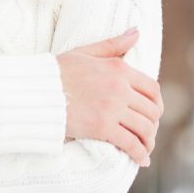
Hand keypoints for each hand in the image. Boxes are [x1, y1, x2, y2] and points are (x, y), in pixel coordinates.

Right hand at [55, 28, 162, 166]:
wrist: (36, 91)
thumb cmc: (58, 71)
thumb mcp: (86, 51)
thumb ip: (114, 45)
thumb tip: (136, 32)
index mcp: (119, 69)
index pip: (152, 88)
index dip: (157, 103)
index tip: (154, 113)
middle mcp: (120, 88)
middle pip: (151, 110)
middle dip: (153, 125)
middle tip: (148, 134)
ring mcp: (113, 108)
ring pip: (145, 128)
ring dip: (149, 141)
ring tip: (145, 149)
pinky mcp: (103, 128)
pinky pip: (130, 143)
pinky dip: (139, 153)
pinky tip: (140, 160)